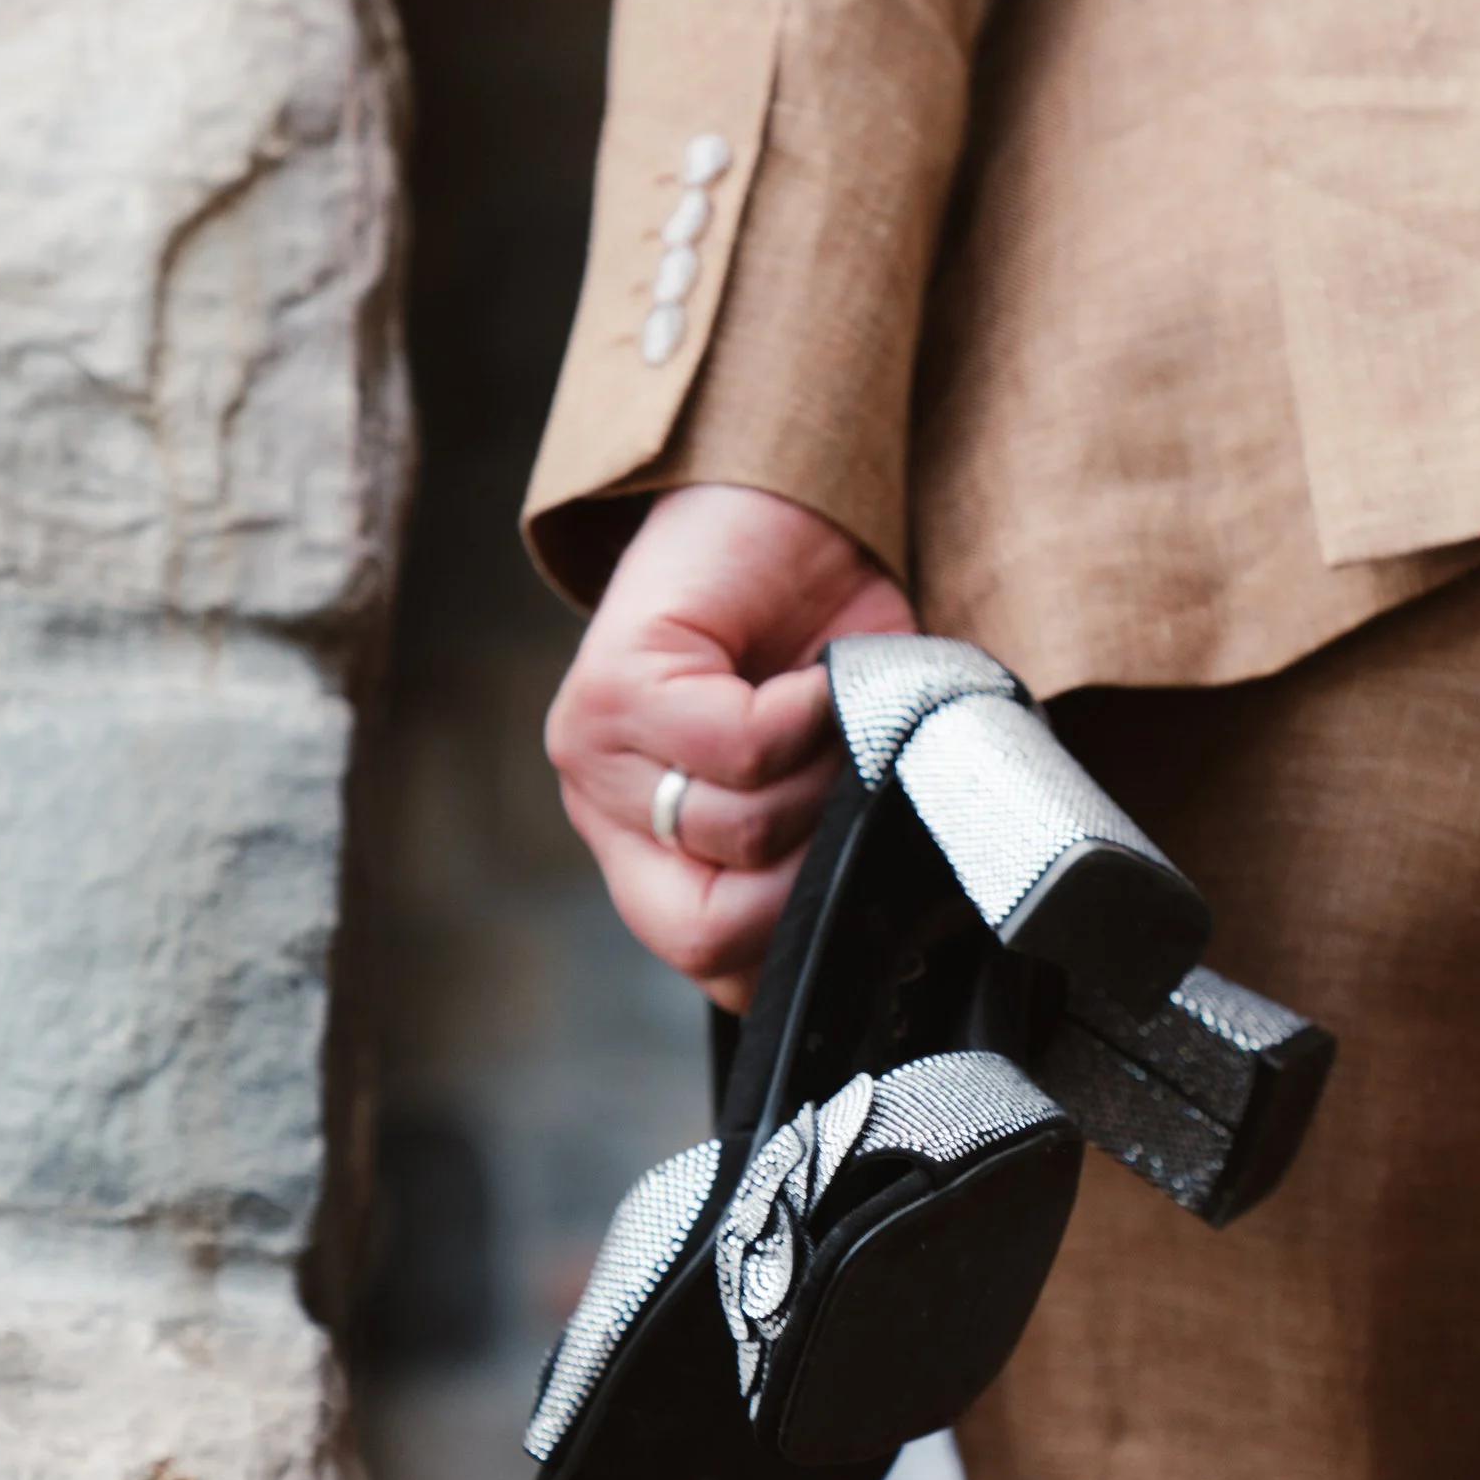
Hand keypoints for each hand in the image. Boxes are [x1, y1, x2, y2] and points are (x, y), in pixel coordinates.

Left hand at [544, 483, 912, 1007]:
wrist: (789, 506)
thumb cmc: (821, 644)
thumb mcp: (840, 778)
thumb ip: (832, 860)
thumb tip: (886, 937)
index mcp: (655, 861)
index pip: (717, 973)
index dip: (803, 949)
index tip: (866, 884)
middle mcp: (607, 818)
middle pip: (710, 935)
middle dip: (811, 883)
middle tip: (854, 799)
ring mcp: (594, 756)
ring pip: (737, 836)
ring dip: (821, 781)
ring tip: (836, 716)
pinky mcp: (612, 685)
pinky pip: (737, 751)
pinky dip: (807, 718)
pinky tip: (819, 679)